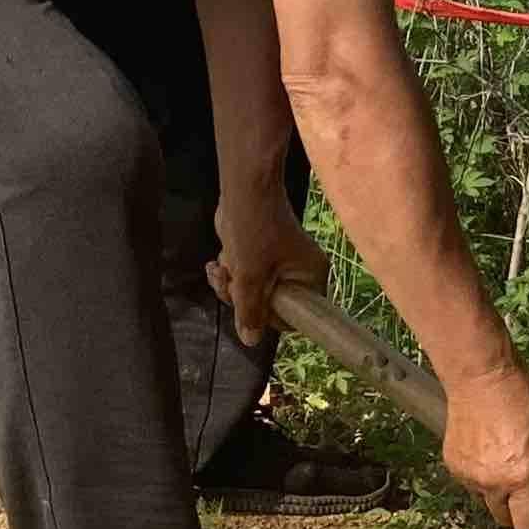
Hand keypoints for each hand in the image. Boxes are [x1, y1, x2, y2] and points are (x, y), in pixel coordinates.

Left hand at [215, 202, 330, 349]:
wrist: (244, 187)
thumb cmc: (253, 230)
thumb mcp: (248, 277)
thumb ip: (249, 311)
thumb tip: (251, 342)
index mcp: (311, 278)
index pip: (294, 316)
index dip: (268, 317)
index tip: (248, 305)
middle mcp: (302, 272)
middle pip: (269, 305)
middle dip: (241, 297)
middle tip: (227, 283)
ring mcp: (282, 263)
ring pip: (253, 291)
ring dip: (230, 285)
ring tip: (219, 268)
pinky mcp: (264, 254)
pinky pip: (248, 277)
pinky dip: (231, 272)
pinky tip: (216, 262)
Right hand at [441, 354, 528, 528]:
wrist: (480, 375)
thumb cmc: (524, 396)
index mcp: (525, 477)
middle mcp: (495, 483)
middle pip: (508, 521)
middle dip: (522, 510)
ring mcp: (470, 477)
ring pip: (489, 503)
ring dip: (502, 493)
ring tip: (509, 461)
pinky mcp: (454, 466)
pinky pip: (473, 484)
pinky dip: (484, 476)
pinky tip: (490, 450)